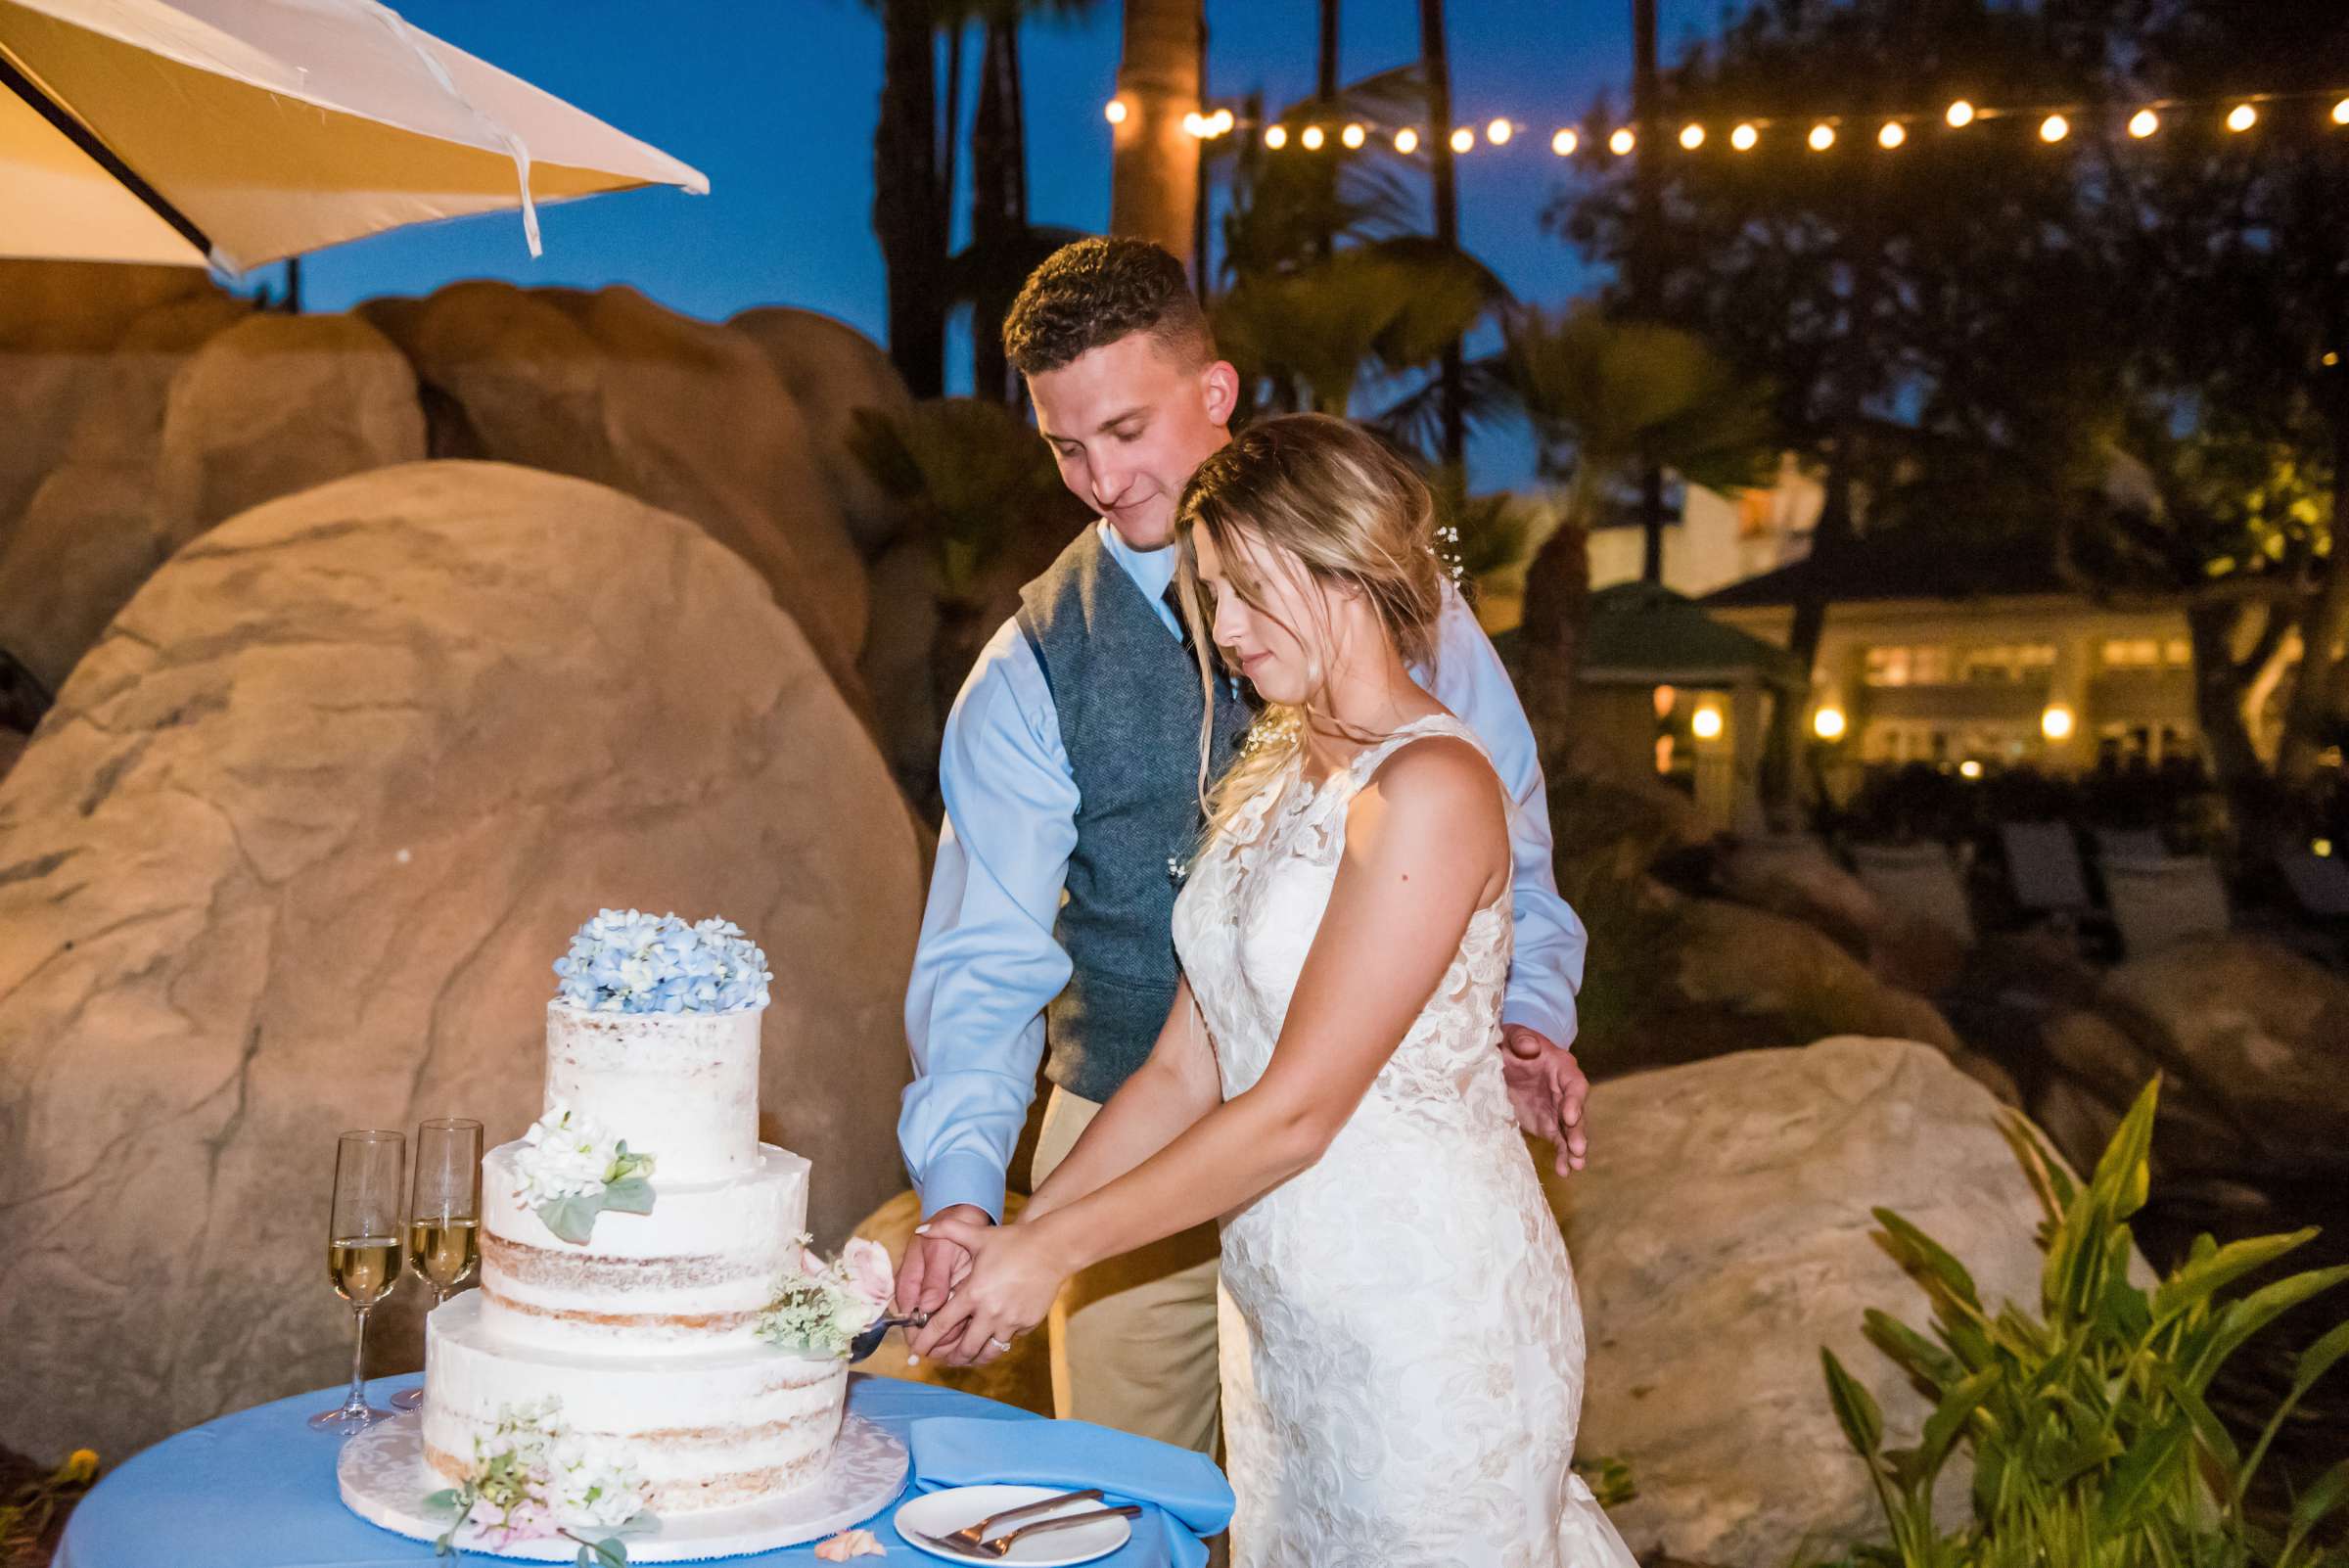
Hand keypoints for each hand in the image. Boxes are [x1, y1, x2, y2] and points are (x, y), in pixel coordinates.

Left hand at [904, 1214, 1073, 1366]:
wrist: (1053, 1248)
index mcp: (974, 1293)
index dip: (927, 1341)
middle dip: (951, 1357)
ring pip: (987, 1352)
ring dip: (974, 1357)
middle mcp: (990, 1311)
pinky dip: (998, 1341)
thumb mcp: (979, 1235)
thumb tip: (920, 1228)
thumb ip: (947, 1230)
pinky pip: (1008, 1341)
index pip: (942, 1325)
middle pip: (964, 1348)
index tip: (918, 1350)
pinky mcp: (1027, 1325)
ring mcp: (1011, 1321)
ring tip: (966, 1357)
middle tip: (944, 1358)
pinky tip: (992, 1337)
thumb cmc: (1013, 1241)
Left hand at [1500, 1023, 1588, 1176]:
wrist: (1507, 1055)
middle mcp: (1565, 1091)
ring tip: (1576, 1166)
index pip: (1575, 1085)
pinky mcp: (1548, 1123)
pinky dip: (1562, 1155)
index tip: (1570, 1117)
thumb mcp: (1514, 1035)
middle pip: (1577, 1112)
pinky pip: (1559, 1140)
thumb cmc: (1513, 1042)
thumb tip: (1530, 1047)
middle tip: (1578, 1149)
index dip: (1575, 1101)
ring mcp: (1558, 1110)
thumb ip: (1521, 1039)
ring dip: (1574, 1148)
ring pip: (1571, 1131)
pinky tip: (1564, 1170)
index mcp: (1562, 1067)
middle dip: (1578, 1131)